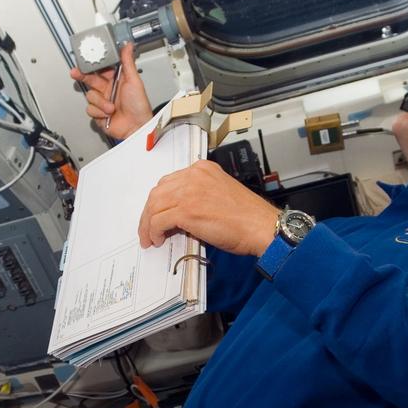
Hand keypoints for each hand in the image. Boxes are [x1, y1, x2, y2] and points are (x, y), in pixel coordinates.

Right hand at [69, 42, 153, 139]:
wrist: (137, 127)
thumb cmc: (139, 105)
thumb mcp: (134, 80)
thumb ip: (128, 62)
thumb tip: (128, 46)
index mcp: (116, 80)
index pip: (100, 69)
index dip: (92, 65)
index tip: (86, 60)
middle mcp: (108, 90)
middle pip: (90, 79)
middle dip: (82, 76)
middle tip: (76, 72)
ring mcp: (102, 102)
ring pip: (90, 96)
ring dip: (101, 102)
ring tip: (112, 107)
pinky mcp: (98, 113)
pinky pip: (90, 109)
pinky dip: (99, 112)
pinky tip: (108, 114)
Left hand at [139, 160, 280, 256]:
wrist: (261, 226)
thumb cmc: (246, 217)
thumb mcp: (218, 194)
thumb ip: (197, 196)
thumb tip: (177, 214)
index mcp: (202, 169)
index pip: (169, 182)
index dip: (159, 201)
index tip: (156, 215)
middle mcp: (193, 175)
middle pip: (157, 192)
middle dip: (148, 213)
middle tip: (147, 229)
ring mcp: (189, 191)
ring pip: (154, 206)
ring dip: (148, 225)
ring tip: (150, 238)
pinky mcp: (186, 210)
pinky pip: (158, 220)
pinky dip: (154, 232)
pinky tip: (158, 239)